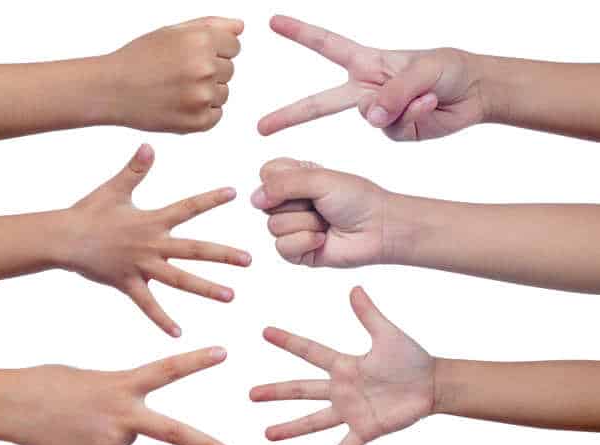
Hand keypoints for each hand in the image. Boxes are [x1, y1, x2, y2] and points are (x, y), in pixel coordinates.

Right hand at [11, 347, 231, 444]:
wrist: (14, 406)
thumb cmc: (52, 384)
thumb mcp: (94, 382)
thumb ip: (120, 402)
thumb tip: (130, 437)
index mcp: (122, 384)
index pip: (167, 370)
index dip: (197, 361)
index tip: (224, 353)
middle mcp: (123, 415)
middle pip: (173, 433)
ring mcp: (111, 442)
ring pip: (124, 437)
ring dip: (106, 429)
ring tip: (76, 418)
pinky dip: (92, 444)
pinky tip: (72, 434)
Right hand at [63, 144, 250, 336]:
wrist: (63, 238)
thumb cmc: (88, 212)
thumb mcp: (114, 188)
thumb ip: (135, 169)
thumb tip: (149, 145)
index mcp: (152, 221)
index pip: (188, 208)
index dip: (210, 199)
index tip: (234, 193)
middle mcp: (152, 244)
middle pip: (194, 250)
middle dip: (223, 255)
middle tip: (249, 260)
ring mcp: (141, 266)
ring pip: (179, 279)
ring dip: (206, 288)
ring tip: (231, 296)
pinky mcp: (128, 283)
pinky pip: (148, 305)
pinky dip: (162, 320)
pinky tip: (179, 333)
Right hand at [107, 16, 242, 132]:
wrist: (113, 90)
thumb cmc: (139, 59)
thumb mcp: (172, 32)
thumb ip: (211, 26)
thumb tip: (240, 27)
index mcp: (201, 41)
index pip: (234, 46)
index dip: (214, 50)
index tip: (193, 56)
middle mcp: (204, 68)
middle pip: (230, 70)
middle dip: (210, 71)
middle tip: (180, 74)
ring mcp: (202, 97)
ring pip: (224, 93)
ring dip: (207, 92)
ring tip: (178, 89)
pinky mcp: (198, 122)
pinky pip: (217, 115)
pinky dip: (202, 112)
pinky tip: (180, 104)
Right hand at [250, 288, 434, 444]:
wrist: (433, 385)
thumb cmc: (411, 358)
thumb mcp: (387, 334)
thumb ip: (368, 314)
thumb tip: (354, 288)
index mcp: (344, 365)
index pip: (309, 351)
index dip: (287, 341)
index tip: (265, 332)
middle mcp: (341, 389)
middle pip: (301, 390)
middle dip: (276, 392)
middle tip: (251, 394)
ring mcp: (351, 411)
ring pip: (314, 421)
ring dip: (291, 428)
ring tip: (267, 434)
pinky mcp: (365, 429)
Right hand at [251, 158, 387, 267]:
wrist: (379, 228)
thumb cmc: (356, 199)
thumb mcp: (319, 179)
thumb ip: (283, 183)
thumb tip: (254, 199)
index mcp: (294, 179)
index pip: (266, 174)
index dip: (280, 179)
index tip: (307, 181)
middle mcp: (290, 203)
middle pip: (265, 203)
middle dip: (296, 204)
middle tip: (321, 205)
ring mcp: (292, 228)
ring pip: (273, 227)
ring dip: (305, 224)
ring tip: (325, 223)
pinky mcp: (297, 252)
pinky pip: (282, 248)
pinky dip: (305, 241)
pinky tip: (323, 239)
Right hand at [257, 15, 485, 140]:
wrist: (475, 92)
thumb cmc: (449, 68)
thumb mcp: (425, 69)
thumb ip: (395, 92)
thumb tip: (367, 117)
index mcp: (367, 62)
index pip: (327, 45)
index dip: (300, 33)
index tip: (273, 22)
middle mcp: (366, 88)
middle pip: (320, 102)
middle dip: (290, 114)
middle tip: (261, 127)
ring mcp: (378, 112)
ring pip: (369, 118)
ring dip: (401, 107)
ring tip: (429, 95)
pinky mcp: (393, 131)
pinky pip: (392, 130)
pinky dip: (413, 118)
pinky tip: (430, 107)